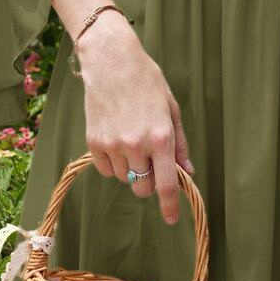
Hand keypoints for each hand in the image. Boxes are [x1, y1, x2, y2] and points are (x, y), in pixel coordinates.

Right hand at [77, 15, 194, 224]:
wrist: (111, 61)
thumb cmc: (146, 80)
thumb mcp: (171, 108)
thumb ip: (178, 143)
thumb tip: (186, 171)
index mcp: (160, 137)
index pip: (166, 185)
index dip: (169, 206)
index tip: (171, 219)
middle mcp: (136, 145)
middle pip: (143, 188)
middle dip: (149, 182)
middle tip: (150, 160)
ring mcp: (113, 145)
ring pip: (124, 179)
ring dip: (131, 168)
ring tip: (131, 138)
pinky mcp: (94, 142)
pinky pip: (106, 169)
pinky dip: (112, 162)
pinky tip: (115, 138)